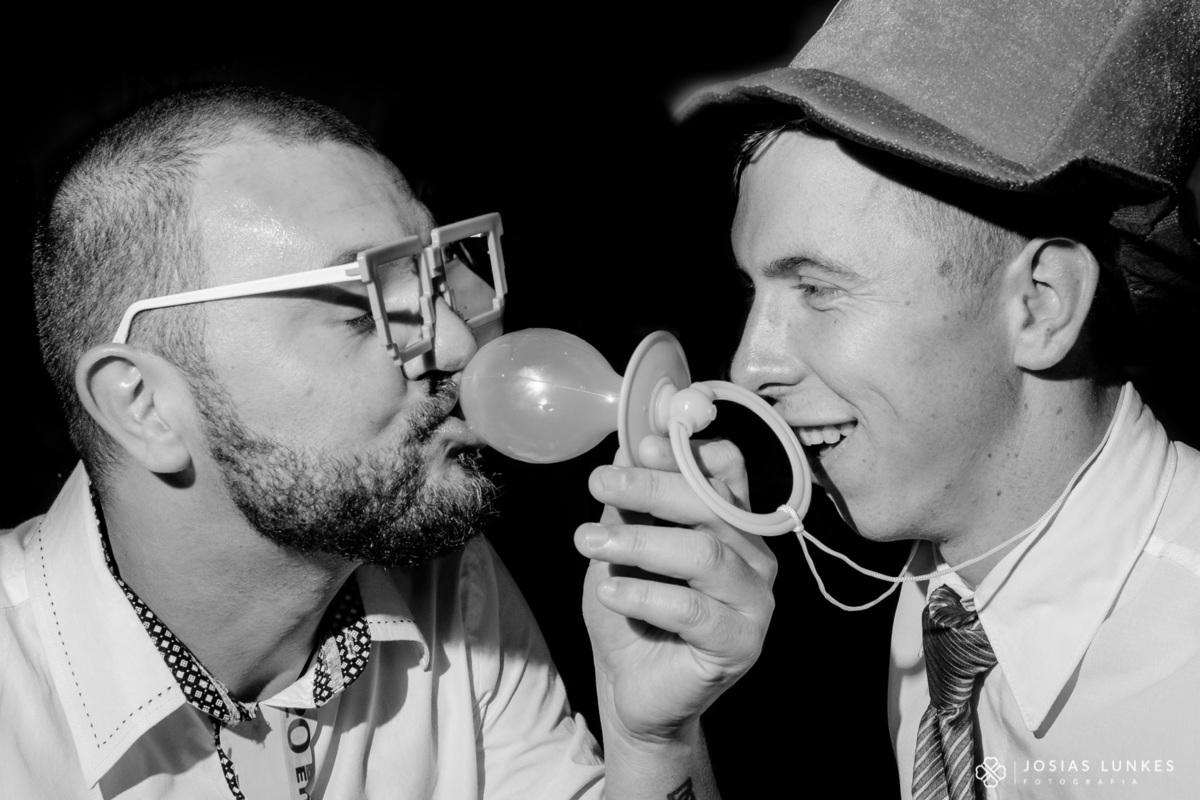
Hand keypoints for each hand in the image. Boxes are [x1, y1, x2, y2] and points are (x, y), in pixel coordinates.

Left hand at [574, 435, 776, 746]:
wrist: (631, 686)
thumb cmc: (632, 609)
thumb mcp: (621, 545)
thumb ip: (630, 502)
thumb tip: (626, 447)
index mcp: (730, 521)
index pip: (726, 467)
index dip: (686, 450)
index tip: (637, 446)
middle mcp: (753, 553)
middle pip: (712, 502)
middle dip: (651, 487)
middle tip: (598, 483)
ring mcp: (754, 599)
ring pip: (704, 552)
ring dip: (640, 542)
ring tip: (588, 543)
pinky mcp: (741, 642)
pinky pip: (694, 609)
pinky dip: (645, 596)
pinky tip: (609, 594)